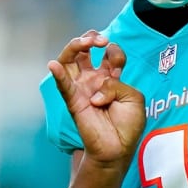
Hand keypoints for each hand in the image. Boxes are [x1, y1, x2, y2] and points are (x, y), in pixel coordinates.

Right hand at [48, 30, 145, 166]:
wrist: (117, 149)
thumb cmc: (128, 126)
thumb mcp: (134, 98)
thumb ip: (117, 85)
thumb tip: (97, 89)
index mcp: (111, 78)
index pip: (109, 54)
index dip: (114, 50)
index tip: (118, 62)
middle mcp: (94, 79)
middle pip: (84, 51)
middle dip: (91, 39)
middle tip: (100, 40)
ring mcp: (82, 88)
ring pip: (69, 60)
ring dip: (75, 46)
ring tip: (85, 43)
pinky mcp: (73, 100)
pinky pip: (63, 85)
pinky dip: (58, 74)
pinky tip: (54, 65)